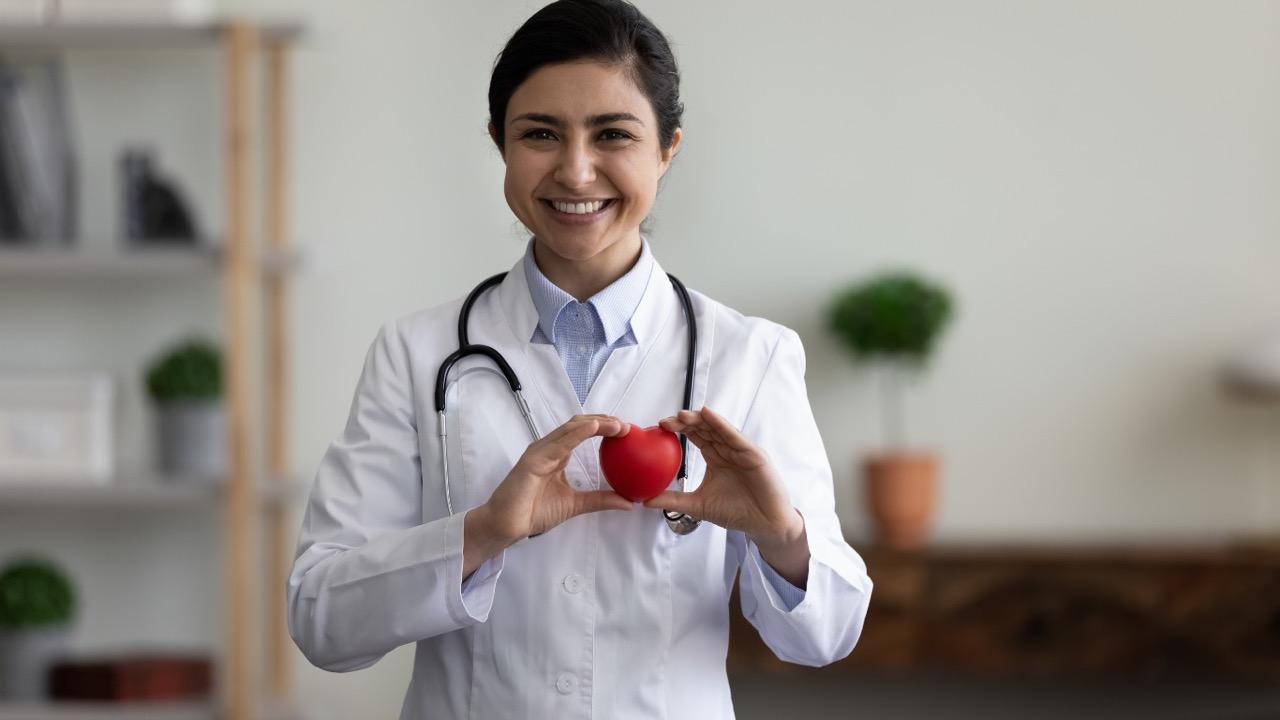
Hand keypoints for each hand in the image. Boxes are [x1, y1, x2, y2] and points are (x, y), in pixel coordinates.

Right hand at [478, 414, 633, 544]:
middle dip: (604, 420)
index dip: (603, 427)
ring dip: (596, 424)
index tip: (626, 430)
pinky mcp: (533, 461)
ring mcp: (540, 452)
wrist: (508, 525)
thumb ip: (600, 500)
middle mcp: (548, 448)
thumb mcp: (575, 505)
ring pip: (571, 429)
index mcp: (557, 455)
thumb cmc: (533, 512)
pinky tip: (594, 428)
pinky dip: (578, 434)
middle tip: (626, 425)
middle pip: (578, 425)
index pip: (582, 432)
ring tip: (618, 425)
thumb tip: (629, 502)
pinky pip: (559, 444)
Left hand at [645, 407, 803, 548]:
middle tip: (666, 421)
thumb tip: (645, 500)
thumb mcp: (698, 505)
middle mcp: (728, 450)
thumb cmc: (737, 512)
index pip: (696, 437)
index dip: (679, 429)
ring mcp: (741, 450)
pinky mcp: (753, 454)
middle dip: (685, 422)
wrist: (765, 524)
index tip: (660, 427)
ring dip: (699, 419)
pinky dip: (721, 424)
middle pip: (705, 429)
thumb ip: (674, 500)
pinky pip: (734, 436)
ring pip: (717, 428)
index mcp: (716, 457)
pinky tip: (708, 415)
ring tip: (681, 415)